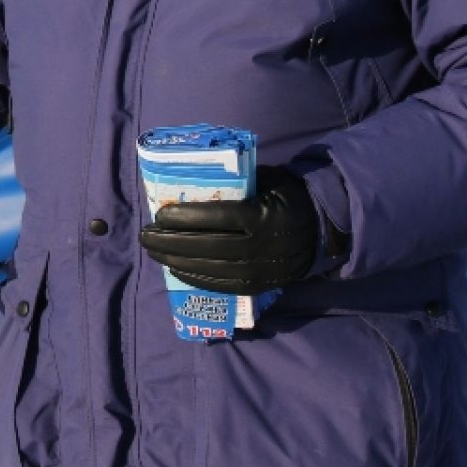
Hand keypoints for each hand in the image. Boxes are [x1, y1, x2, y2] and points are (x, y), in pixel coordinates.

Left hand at [137, 166, 319, 294]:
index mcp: (263, 216)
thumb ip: (237, 182)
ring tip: (153, 251)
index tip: (160, 214)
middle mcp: (261, 246)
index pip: (217, 218)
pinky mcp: (259, 285)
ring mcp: (260, 270)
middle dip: (170, 242)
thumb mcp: (267, 181)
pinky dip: (195, 278)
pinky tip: (175, 268)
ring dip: (176, 260)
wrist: (321, 230)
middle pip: (207, 246)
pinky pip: (222, 285)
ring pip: (210, 268)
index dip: (185, 218)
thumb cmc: (285, 197)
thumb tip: (192, 180)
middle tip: (145, 236)